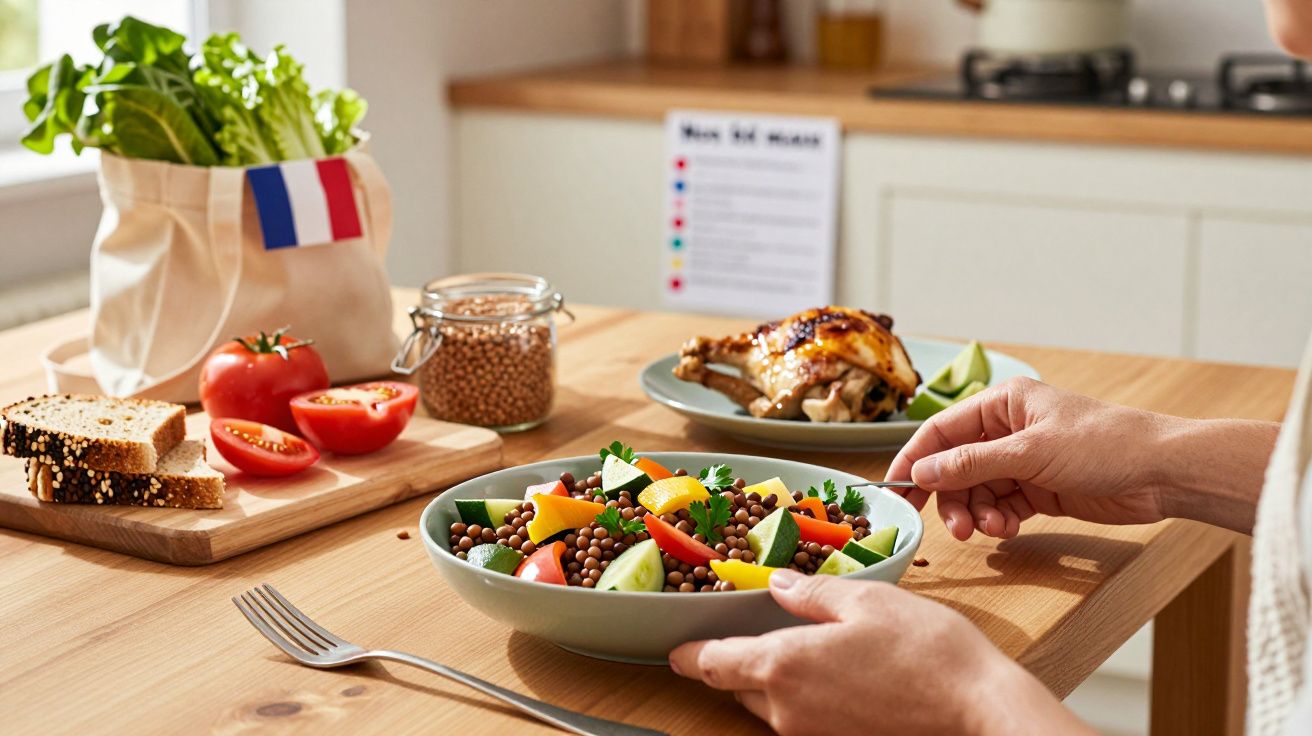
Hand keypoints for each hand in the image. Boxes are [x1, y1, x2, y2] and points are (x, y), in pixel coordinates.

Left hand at [669, 571, 1090, 735]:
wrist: (978, 711)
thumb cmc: (927, 652)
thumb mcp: (865, 600)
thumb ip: (811, 594)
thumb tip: (777, 586)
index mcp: (783, 666)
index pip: (713, 664)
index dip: (691, 655)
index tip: (677, 649)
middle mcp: (787, 710)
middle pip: (740, 688)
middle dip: (740, 662)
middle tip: (756, 634)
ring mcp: (813, 735)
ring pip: (772, 706)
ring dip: (776, 680)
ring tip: (807, 649)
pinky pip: (804, 721)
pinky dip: (807, 697)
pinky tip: (841, 675)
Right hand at [886, 377, 1276, 538]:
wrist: (1163, 474)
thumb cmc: (1103, 445)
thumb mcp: (1031, 453)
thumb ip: (972, 464)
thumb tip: (921, 472)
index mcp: (1003, 404)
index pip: (941, 431)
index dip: (915, 460)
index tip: (895, 491)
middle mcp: (1008, 430)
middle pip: (956, 466)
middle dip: (952, 498)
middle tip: (954, 530)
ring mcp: (1023, 461)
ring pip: (978, 491)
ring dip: (979, 514)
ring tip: (995, 530)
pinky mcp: (1040, 490)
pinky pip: (1002, 507)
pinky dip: (1000, 520)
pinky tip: (1011, 528)